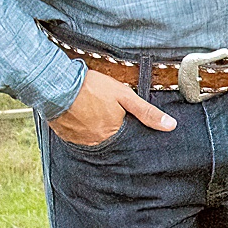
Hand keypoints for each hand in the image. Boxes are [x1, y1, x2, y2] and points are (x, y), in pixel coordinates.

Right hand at [48, 68, 176, 146]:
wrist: (57, 84)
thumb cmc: (91, 88)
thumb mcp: (124, 95)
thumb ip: (147, 112)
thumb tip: (170, 126)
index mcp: (113, 134)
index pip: (127, 142)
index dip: (126, 132)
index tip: (123, 124)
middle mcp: (97, 142)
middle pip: (109, 142)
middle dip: (110, 132)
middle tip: (104, 117)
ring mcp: (80, 141)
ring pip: (92, 140)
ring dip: (94, 131)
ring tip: (92, 116)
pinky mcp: (65, 136)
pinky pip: (76, 138)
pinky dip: (79, 130)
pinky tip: (79, 118)